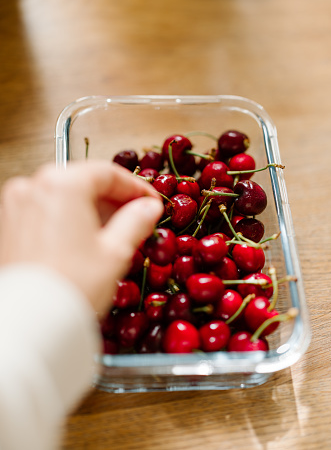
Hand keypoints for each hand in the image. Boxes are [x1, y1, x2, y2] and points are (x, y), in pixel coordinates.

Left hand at [0, 160, 163, 316]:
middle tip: (137, 216)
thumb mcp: (115, 251)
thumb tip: (148, 208)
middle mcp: (34, 187)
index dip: (135, 187)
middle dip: (114, 198)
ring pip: (65, 195)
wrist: (30, 323)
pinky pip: (48, 209)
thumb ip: (136, 221)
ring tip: (115, 230)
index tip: (150, 201)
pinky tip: (88, 237)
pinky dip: (71, 216)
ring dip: (93, 207)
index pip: (107, 173)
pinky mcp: (10, 224)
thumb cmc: (71, 286)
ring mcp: (17, 205)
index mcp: (61, 185)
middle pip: (84, 181)